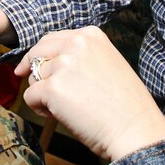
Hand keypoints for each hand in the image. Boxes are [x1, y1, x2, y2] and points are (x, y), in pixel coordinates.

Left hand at [17, 26, 164, 160]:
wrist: (134, 128)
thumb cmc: (124, 105)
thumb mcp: (106, 64)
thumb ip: (80, 57)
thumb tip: (46, 63)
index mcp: (90, 35)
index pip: (52, 39)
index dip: (41, 57)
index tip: (34, 68)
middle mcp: (76, 44)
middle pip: (36, 53)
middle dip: (32, 71)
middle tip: (38, 90)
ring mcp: (64, 64)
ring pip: (32, 77)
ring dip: (41, 93)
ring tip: (63, 107)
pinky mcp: (53, 88)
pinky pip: (29, 96)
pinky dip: (38, 109)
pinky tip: (57, 116)